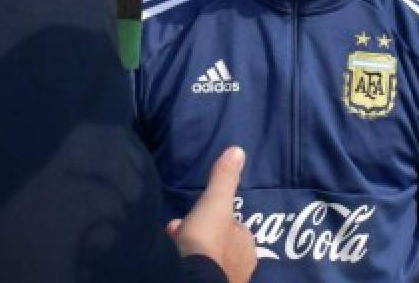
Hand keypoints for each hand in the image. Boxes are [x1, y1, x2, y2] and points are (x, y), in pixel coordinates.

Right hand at [169, 147, 256, 282]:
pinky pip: (198, 273)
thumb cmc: (207, 241)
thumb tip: (237, 149)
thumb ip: (224, 179)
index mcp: (248, 245)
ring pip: (206, 259)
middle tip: (177, 230)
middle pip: (217, 244)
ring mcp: (226, 280)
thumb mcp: (215, 203)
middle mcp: (241, 266)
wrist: (192, 281)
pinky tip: (173, 260)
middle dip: (198, 234)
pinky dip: (188, 265)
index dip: (212, 219)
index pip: (232, 227)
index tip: (193, 216)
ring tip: (170, 244)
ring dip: (190, 249)